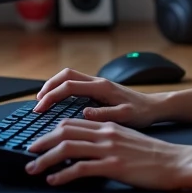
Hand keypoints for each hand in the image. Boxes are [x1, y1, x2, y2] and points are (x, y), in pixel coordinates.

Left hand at [25, 119, 191, 189]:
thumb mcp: (127, 140)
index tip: (39, 141)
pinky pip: (82, 168)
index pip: (72, 123)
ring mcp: (110, 149)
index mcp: (108, 126)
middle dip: (41, 142)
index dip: (51, 131)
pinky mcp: (114, 165)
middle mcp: (106, 133)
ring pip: (68, 148)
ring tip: (33, 169)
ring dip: (45, 158)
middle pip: (64, 132)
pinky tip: (54, 180)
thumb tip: (87, 149)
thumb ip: (107, 140)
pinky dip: (64, 174)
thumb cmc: (154, 156)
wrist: (177, 162)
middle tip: (28, 152)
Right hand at [32, 68, 162, 127]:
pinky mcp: (99, 88)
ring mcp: (98, 83)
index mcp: (102, 87)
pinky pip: (76, 83)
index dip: (51, 96)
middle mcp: (98, 81)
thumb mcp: (125, 117)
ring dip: (54, 85)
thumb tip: (84, 112)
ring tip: (43, 100)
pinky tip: (59, 100)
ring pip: (70, 76)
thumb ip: (105, 114)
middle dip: (48, 86)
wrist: (155, 106)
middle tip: (37, 102)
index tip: (40, 108)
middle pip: (66, 75)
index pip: (69, 86)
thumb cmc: (142, 113)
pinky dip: (62, 88)